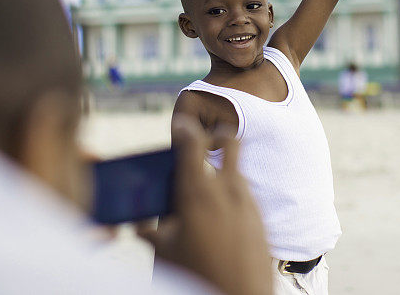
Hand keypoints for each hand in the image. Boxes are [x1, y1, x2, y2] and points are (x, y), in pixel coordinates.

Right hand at [137, 115, 271, 294]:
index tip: (181, 124)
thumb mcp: (166, 252)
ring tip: (207, 191)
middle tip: (207, 141)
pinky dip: (233, 197)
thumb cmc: (198, 276)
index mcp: (198, 193)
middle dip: (219, 134)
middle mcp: (227, 191)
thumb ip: (150, 231)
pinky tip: (222, 215)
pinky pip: (246, 196)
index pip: (193, 144)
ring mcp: (248, 203)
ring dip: (224, 171)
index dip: (186, 128)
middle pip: (230, 141)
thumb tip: (138, 223)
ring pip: (238, 171)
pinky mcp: (261, 218)